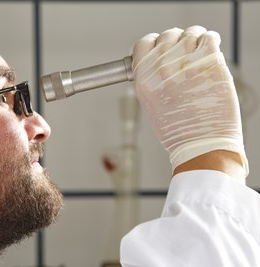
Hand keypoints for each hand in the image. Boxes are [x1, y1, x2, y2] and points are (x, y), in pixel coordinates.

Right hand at [132, 25, 247, 176]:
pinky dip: (211, 40)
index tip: (162, 46)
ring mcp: (185, 63)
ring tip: (199, 54)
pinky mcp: (209, 62)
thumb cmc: (178, 132)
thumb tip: (161, 62)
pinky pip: (209, 37)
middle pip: (167, 35)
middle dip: (176, 41)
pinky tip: (210, 50)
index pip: (143, 44)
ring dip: (195, 40)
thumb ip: (152, 80)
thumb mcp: (151, 106)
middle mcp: (161, 68)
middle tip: (184, 52)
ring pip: (189, 33)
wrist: (201, 145)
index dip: (154, 43)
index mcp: (144, 79)